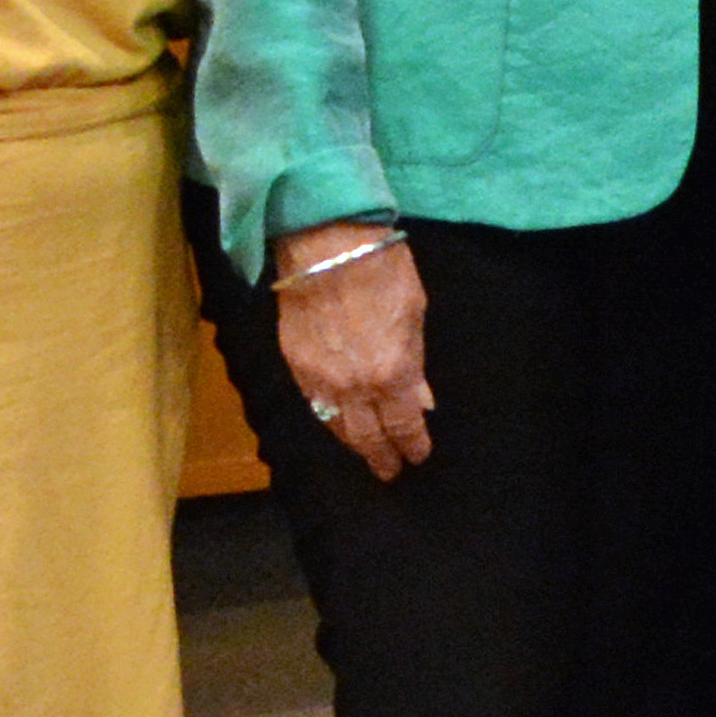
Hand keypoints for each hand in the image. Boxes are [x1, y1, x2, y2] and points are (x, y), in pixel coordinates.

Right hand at [273, 226, 433, 478]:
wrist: (326, 245)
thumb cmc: (383, 271)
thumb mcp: (415, 315)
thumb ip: (416, 363)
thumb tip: (422, 399)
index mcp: (392, 374)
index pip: (404, 425)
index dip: (413, 444)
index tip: (418, 456)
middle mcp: (354, 386)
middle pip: (368, 436)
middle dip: (382, 456)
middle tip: (390, 471)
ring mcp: (319, 378)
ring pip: (336, 426)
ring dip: (353, 444)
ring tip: (365, 454)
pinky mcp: (293, 364)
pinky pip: (313, 405)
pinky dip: (327, 419)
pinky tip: (336, 424)